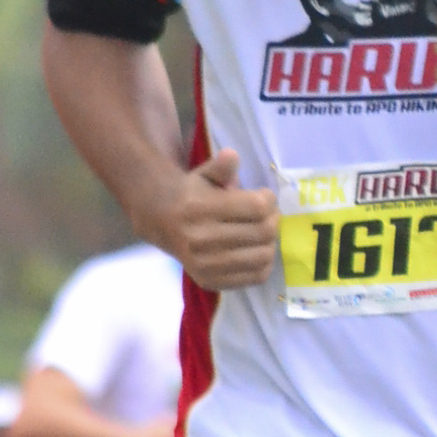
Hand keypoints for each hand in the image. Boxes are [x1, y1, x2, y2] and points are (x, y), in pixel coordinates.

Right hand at [138, 148, 277, 290]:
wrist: (161, 221)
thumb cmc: (191, 194)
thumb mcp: (204, 174)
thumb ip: (221, 166)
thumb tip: (232, 155)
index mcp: (200, 208)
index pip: (257, 207)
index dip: (269, 199)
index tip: (266, 196)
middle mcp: (201, 238)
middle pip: (263, 232)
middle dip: (274, 220)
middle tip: (270, 215)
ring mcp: (205, 264)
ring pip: (263, 256)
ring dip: (272, 243)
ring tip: (265, 233)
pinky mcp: (210, 281)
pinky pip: (254, 277)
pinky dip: (264, 264)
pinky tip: (257, 251)